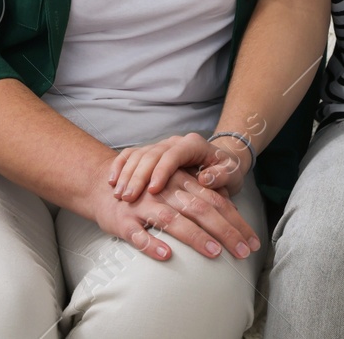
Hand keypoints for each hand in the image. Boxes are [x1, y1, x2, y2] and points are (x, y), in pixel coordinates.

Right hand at [85, 154, 261, 261]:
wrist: (103, 185)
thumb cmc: (149, 189)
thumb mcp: (176, 185)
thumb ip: (201, 197)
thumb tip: (232, 216)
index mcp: (181, 180)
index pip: (215, 201)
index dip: (235, 221)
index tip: (252, 243)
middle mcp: (165, 189)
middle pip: (200, 208)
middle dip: (224, 231)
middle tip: (242, 253)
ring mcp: (143, 204)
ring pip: (172, 219)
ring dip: (194, 236)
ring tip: (214, 252)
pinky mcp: (123, 220)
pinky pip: (137, 232)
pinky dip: (151, 243)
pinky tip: (166, 254)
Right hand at [109, 132, 248, 200]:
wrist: (216, 162)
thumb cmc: (224, 171)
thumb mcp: (231, 173)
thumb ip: (221, 176)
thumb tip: (205, 179)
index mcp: (192, 145)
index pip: (173, 154)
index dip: (162, 171)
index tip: (153, 189)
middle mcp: (172, 144)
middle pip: (151, 156)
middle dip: (138, 177)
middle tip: (128, 198)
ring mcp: (157, 148)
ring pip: (137, 157)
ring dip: (126, 176)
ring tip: (119, 196)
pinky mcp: (148, 155)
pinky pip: (128, 156)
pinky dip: (119, 168)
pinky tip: (112, 183)